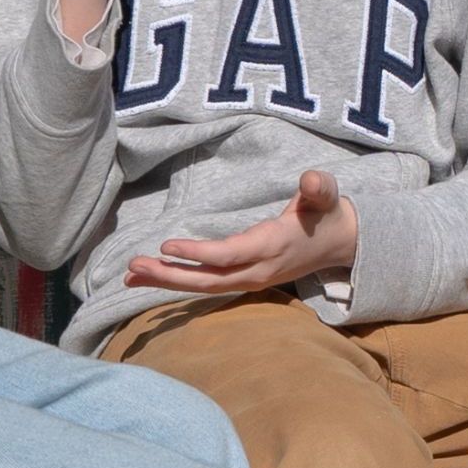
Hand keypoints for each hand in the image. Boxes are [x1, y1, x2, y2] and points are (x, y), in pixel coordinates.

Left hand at [126, 171, 359, 296]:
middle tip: (133, 265)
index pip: (228, 255)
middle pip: (208, 280)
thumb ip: (319, 188)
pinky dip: (177, 282)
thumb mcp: (326, 197)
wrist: (337, 244)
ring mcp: (249, 280)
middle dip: (170, 276)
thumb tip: (312, 181)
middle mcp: (257, 270)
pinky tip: (150, 276)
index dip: (196, 253)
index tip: (166, 246)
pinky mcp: (243, 281)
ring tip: (130, 273)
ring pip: (203, 286)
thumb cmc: (325, 214)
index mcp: (271, 246)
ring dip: (166, 281)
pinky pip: (206, 285)